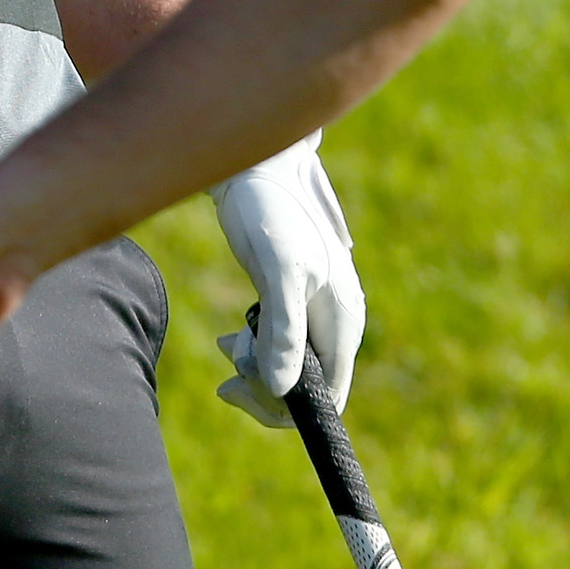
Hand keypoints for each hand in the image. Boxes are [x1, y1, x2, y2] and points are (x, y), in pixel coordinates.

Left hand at [206, 131, 363, 426]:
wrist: (254, 161)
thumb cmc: (268, 208)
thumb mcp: (276, 269)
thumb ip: (282, 330)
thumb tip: (280, 390)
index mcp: (342, 321)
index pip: (327, 397)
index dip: (284, 407)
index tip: (239, 388)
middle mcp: (335, 321)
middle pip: (307, 386)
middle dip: (264, 383)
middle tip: (228, 352)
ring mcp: (315, 309)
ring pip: (289, 366)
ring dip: (256, 365)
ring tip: (226, 342)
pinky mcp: (292, 296)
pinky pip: (279, 344)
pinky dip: (254, 347)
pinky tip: (231, 337)